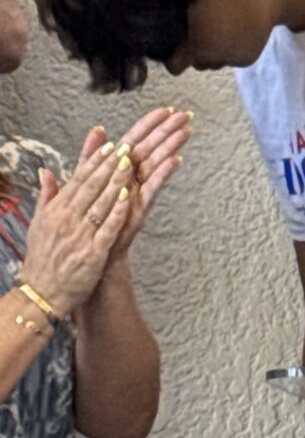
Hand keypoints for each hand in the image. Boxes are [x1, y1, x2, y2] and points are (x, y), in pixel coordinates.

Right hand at [19, 135, 138, 317]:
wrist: (43, 293)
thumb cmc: (43, 258)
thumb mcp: (39, 224)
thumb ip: (47, 196)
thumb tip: (46, 171)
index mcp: (55, 211)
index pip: (78, 180)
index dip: (95, 161)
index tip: (109, 144)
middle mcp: (66, 220)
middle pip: (91, 187)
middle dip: (109, 165)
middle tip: (126, 147)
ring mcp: (79, 236)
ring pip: (101, 203)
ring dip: (116, 182)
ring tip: (130, 163)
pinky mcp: (92, 253)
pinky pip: (107, 228)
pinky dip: (117, 211)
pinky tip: (129, 196)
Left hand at [104, 107, 192, 255]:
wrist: (93, 255)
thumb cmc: (91, 222)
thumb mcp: (84, 181)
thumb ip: (90, 156)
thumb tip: (98, 130)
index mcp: (119, 170)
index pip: (136, 140)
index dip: (150, 123)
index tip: (166, 108)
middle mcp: (132, 180)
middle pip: (152, 148)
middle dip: (168, 130)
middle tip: (187, 115)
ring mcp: (137, 194)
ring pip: (156, 165)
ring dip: (171, 146)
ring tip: (186, 131)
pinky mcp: (138, 209)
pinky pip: (151, 189)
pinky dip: (162, 175)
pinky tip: (175, 161)